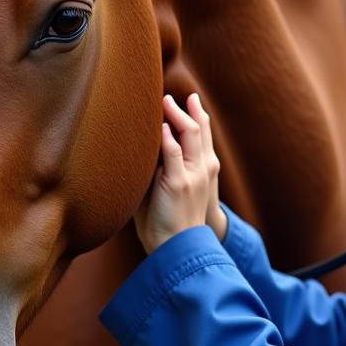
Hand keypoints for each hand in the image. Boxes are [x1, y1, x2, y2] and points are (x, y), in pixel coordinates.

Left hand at [134, 93, 227, 253]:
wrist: (179, 247)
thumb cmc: (170, 221)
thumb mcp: (174, 191)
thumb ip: (164, 169)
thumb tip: (140, 151)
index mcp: (204, 171)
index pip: (203, 136)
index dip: (197, 116)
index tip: (188, 101)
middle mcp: (203, 169)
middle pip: (199, 129)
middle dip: (187, 109)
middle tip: (171, 98)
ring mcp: (192, 175)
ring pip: (190, 133)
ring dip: (175, 114)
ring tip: (163, 103)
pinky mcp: (178, 183)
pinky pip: (173, 152)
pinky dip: (166, 137)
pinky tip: (158, 126)